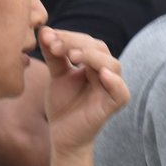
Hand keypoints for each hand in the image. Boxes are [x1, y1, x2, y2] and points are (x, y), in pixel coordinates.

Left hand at [39, 28, 128, 155]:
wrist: (62, 135)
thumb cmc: (63, 105)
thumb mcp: (57, 76)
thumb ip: (54, 55)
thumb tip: (44, 30)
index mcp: (94, 63)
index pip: (87, 42)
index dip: (69, 37)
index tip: (47, 36)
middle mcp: (106, 72)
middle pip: (100, 49)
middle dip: (77, 44)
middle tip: (56, 46)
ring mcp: (111, 88)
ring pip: (113, 65)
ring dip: (94, 58)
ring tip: (74, 56)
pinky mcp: (113, 105)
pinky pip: (121, 92)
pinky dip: (114, 82)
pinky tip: (102, 75)